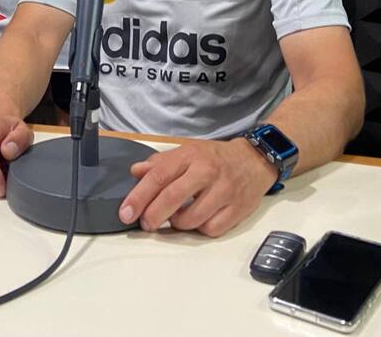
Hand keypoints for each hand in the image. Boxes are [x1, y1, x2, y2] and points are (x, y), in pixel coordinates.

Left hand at [118, 138, 274, 236]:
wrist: (254, 160)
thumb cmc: (215, 158)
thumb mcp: (187, 151)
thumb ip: (160, 163)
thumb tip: (135, 172)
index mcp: (191, 156)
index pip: (159, 176)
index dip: (139, 196)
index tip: (126, 212)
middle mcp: (207, 172)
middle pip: (173, 199)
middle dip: (153, 216)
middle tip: (146, 223)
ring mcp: (224, 191)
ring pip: (191, 219)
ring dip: (177, 224)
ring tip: (176, 218)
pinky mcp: (238, 210)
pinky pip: (211, 229)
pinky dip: (199, 229)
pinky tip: (197, 220)